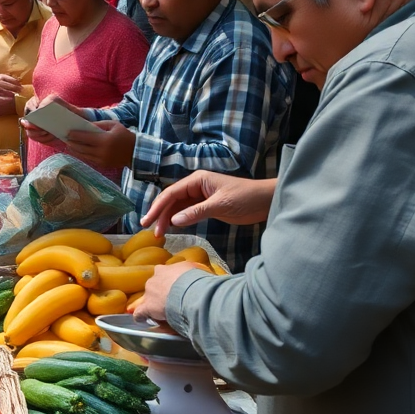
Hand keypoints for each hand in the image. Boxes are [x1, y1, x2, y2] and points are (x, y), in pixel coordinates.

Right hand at [0, 74, 21, 98]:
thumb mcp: (1, 76)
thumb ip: (9, 78)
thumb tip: (18, 81)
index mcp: (2, 77)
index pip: (13, 80)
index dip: (18, 84)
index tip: (22, 86)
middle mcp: (0, 82)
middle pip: (11, 86)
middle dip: (18, 89)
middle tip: (22, 92)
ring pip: (8, 91)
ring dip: (14, 94)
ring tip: (18, 95)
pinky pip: (3, 95)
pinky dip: (8, 97)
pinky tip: (12, 98)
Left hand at [63, 120, 134, 168]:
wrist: (135, 152)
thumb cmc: (124, 135)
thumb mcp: (113, 125)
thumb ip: (99, 124)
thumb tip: (85, 125)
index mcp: (105, 140)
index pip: (86, 138)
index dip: (76, 135)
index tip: (68, 133)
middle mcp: (103, 151)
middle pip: (83, 148)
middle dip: (73, 143)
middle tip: (65, 139)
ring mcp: (102, 160)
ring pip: (84, 155)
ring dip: (75, 150)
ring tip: (69, 145)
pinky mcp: (103, 165)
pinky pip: (90, 159)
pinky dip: (83, 155)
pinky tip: (78, 151)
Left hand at [132, 262, 206, 322]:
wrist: (189, 291)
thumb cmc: (193, 279)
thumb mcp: (192, 269)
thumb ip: (187, 271)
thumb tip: (192, 274)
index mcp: (163, 270)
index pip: (161, 273)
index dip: (167, 280)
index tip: (173, 285)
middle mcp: (153, 280)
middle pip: (154, 286)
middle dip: (160, 292)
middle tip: (171, 299)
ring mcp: (149, 294)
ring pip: (148, 299)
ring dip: (154, 304)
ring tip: (163, 312)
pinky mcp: (147, 307)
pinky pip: (140, 313)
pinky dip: (141, 316)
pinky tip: (143, 320)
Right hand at [142, 171, 275, 236]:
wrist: (266, 201)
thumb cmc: (246, 198)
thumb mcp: (221, 205)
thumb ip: (197, 212)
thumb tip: (174, 221)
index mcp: (198, 180)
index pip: (171, 193)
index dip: (158, 207)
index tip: (147, 221)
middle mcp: (196, 186)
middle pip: (171, 200)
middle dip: (159, 214)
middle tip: (149, 230)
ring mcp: (201, 196)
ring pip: (178, 207)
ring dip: (168, 218)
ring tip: (158, 233)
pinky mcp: (206, 206)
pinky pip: (187, 212)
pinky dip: (179, 220)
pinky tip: (172, 228)